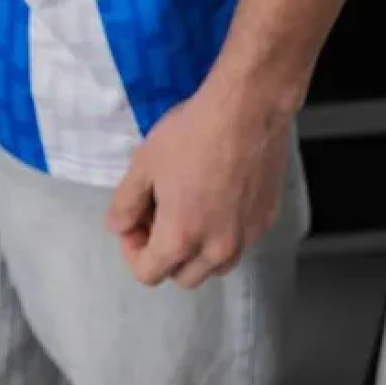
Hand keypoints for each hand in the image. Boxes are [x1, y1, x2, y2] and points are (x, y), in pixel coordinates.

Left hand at [105, 65, 295, 289]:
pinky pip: (239, 242)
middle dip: (164, 253)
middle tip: (159, 214)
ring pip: (214, 265)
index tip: (135, 221)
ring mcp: (246, 237)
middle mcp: (216, 250)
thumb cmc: (192, 133)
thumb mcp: (144, 163)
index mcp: (181, 239)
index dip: (132, 250)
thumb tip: (119, 226)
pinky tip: (219, 196)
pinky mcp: (266, 220)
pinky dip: (223, 232)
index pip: (148, 274)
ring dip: (196, 250)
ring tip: (190, 207)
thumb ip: (125, 203)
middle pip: (182, 276)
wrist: (248, 108)